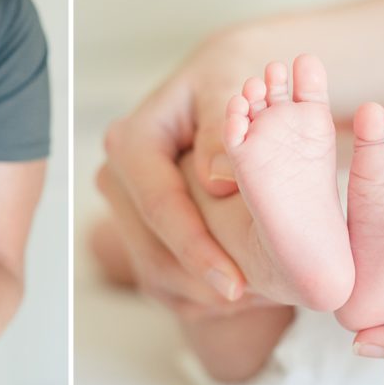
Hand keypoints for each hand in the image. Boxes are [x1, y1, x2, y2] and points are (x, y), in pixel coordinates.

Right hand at [99, 28, 260, 312]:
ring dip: (208, 295)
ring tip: (266, 301)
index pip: (160, 206)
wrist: (225, 90)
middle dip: (206, 282)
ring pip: (158, 274)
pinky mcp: (140, 234)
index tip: (236, 284)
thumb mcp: (230, 86)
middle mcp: (117, 179)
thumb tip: (215, 179)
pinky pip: (167, 282)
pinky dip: (205, 295)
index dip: (197, 249)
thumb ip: (224, 128)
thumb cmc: (231, 82)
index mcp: (131, 141)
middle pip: (154, 251)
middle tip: (265, 302)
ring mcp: (126, 212)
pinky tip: (250, 295)